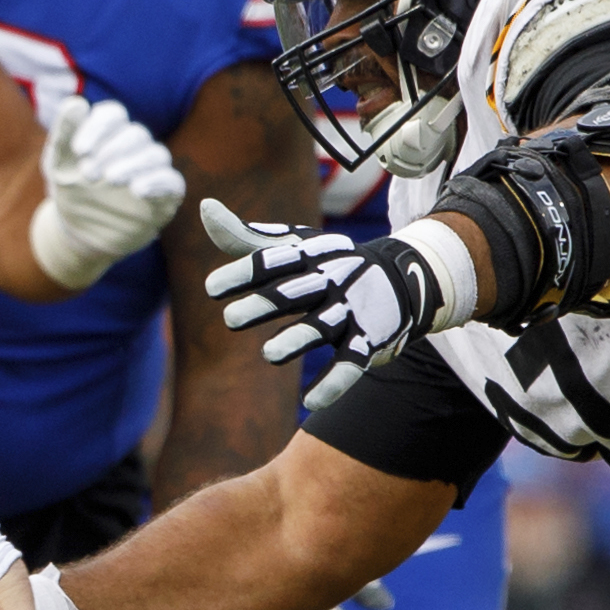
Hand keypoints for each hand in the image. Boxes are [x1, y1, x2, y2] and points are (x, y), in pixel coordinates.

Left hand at [29, 95, 186, 290]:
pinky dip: (157, 182)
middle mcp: (134, 147)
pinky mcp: (164, 196)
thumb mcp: (58, 162)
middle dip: (111, 150)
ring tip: (110, 179)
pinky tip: (136, 189)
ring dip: (133, 164)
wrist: (77, 230)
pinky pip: (172, 181)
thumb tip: (75, 102)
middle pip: (135, 134)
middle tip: (88, 173)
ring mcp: (151, 170)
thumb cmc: (70, 189)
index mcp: (110, 133)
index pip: (113, 114)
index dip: (97, 127)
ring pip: (156, 154)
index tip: (79, 150)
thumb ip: (64, 132)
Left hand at [202, 200, 446, 408]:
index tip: (211, 288)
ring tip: (269, 354)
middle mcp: (330, 281)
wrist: (404, 278)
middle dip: (263, 305)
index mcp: (309, 256)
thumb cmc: (328, 264)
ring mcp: (351, 311)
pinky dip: (334, 382)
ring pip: (321, 327)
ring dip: (297, 340)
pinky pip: (351, 363)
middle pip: (293, 293)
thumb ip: (246, 237)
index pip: (273, 261)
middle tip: (229, 321)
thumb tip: (205, 207)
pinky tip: (311, 401)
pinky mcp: (368, 340)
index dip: (243, 273)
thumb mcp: (292, 247)